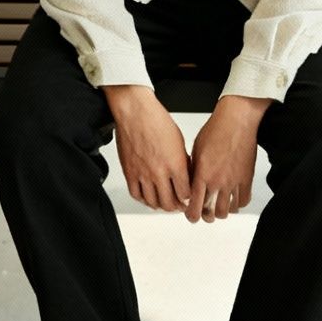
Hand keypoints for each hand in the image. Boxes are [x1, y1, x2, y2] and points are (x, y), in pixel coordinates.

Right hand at [106, 85, 190, 211]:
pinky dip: (144, 200)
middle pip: (170, 202)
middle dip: (178, 207)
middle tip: (181, 206)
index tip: (192, 199)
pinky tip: (149, 199)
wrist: (135, 114)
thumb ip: (183, 162)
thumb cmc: (158, 122)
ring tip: (167, 204)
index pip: (186, 193)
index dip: (190, 199)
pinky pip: (136, 195)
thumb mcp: (179, 142)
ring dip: (162, 206)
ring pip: (153, 202)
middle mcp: (159, 172)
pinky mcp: (129, 173)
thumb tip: (186, 176)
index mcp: (175, 164)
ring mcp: (142, 174)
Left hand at [187, 96, 268, 222]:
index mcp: (202, 175)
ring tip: (220, 208)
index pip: (194, 206)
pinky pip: (243, 200)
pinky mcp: (247, 177)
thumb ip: (194, 172)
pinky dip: (238, 204)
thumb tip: (192, 185)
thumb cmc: (216, 130)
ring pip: (227, 210)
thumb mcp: (196, 152)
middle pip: (211, 213)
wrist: (238, 120)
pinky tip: (234, 200)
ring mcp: (233, 181)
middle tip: (206, 214)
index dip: (192, 215)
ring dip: (222, 212)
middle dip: (207, 216)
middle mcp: (217, 181)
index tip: (191, 216)